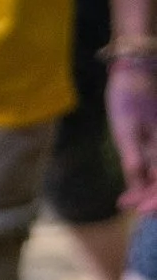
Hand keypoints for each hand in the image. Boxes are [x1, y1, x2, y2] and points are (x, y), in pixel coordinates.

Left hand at [109, 60, 156, 213]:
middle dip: (152, 197)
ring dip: (150, 188)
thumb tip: (137, 190)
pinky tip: (136, 180)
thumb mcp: (126, 129)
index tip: (139, 211)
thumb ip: (134, 160)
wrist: (138, 67)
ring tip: (129, 199)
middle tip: (129, 207)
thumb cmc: (129, 95)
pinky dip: (150, 174)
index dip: (154, 200)